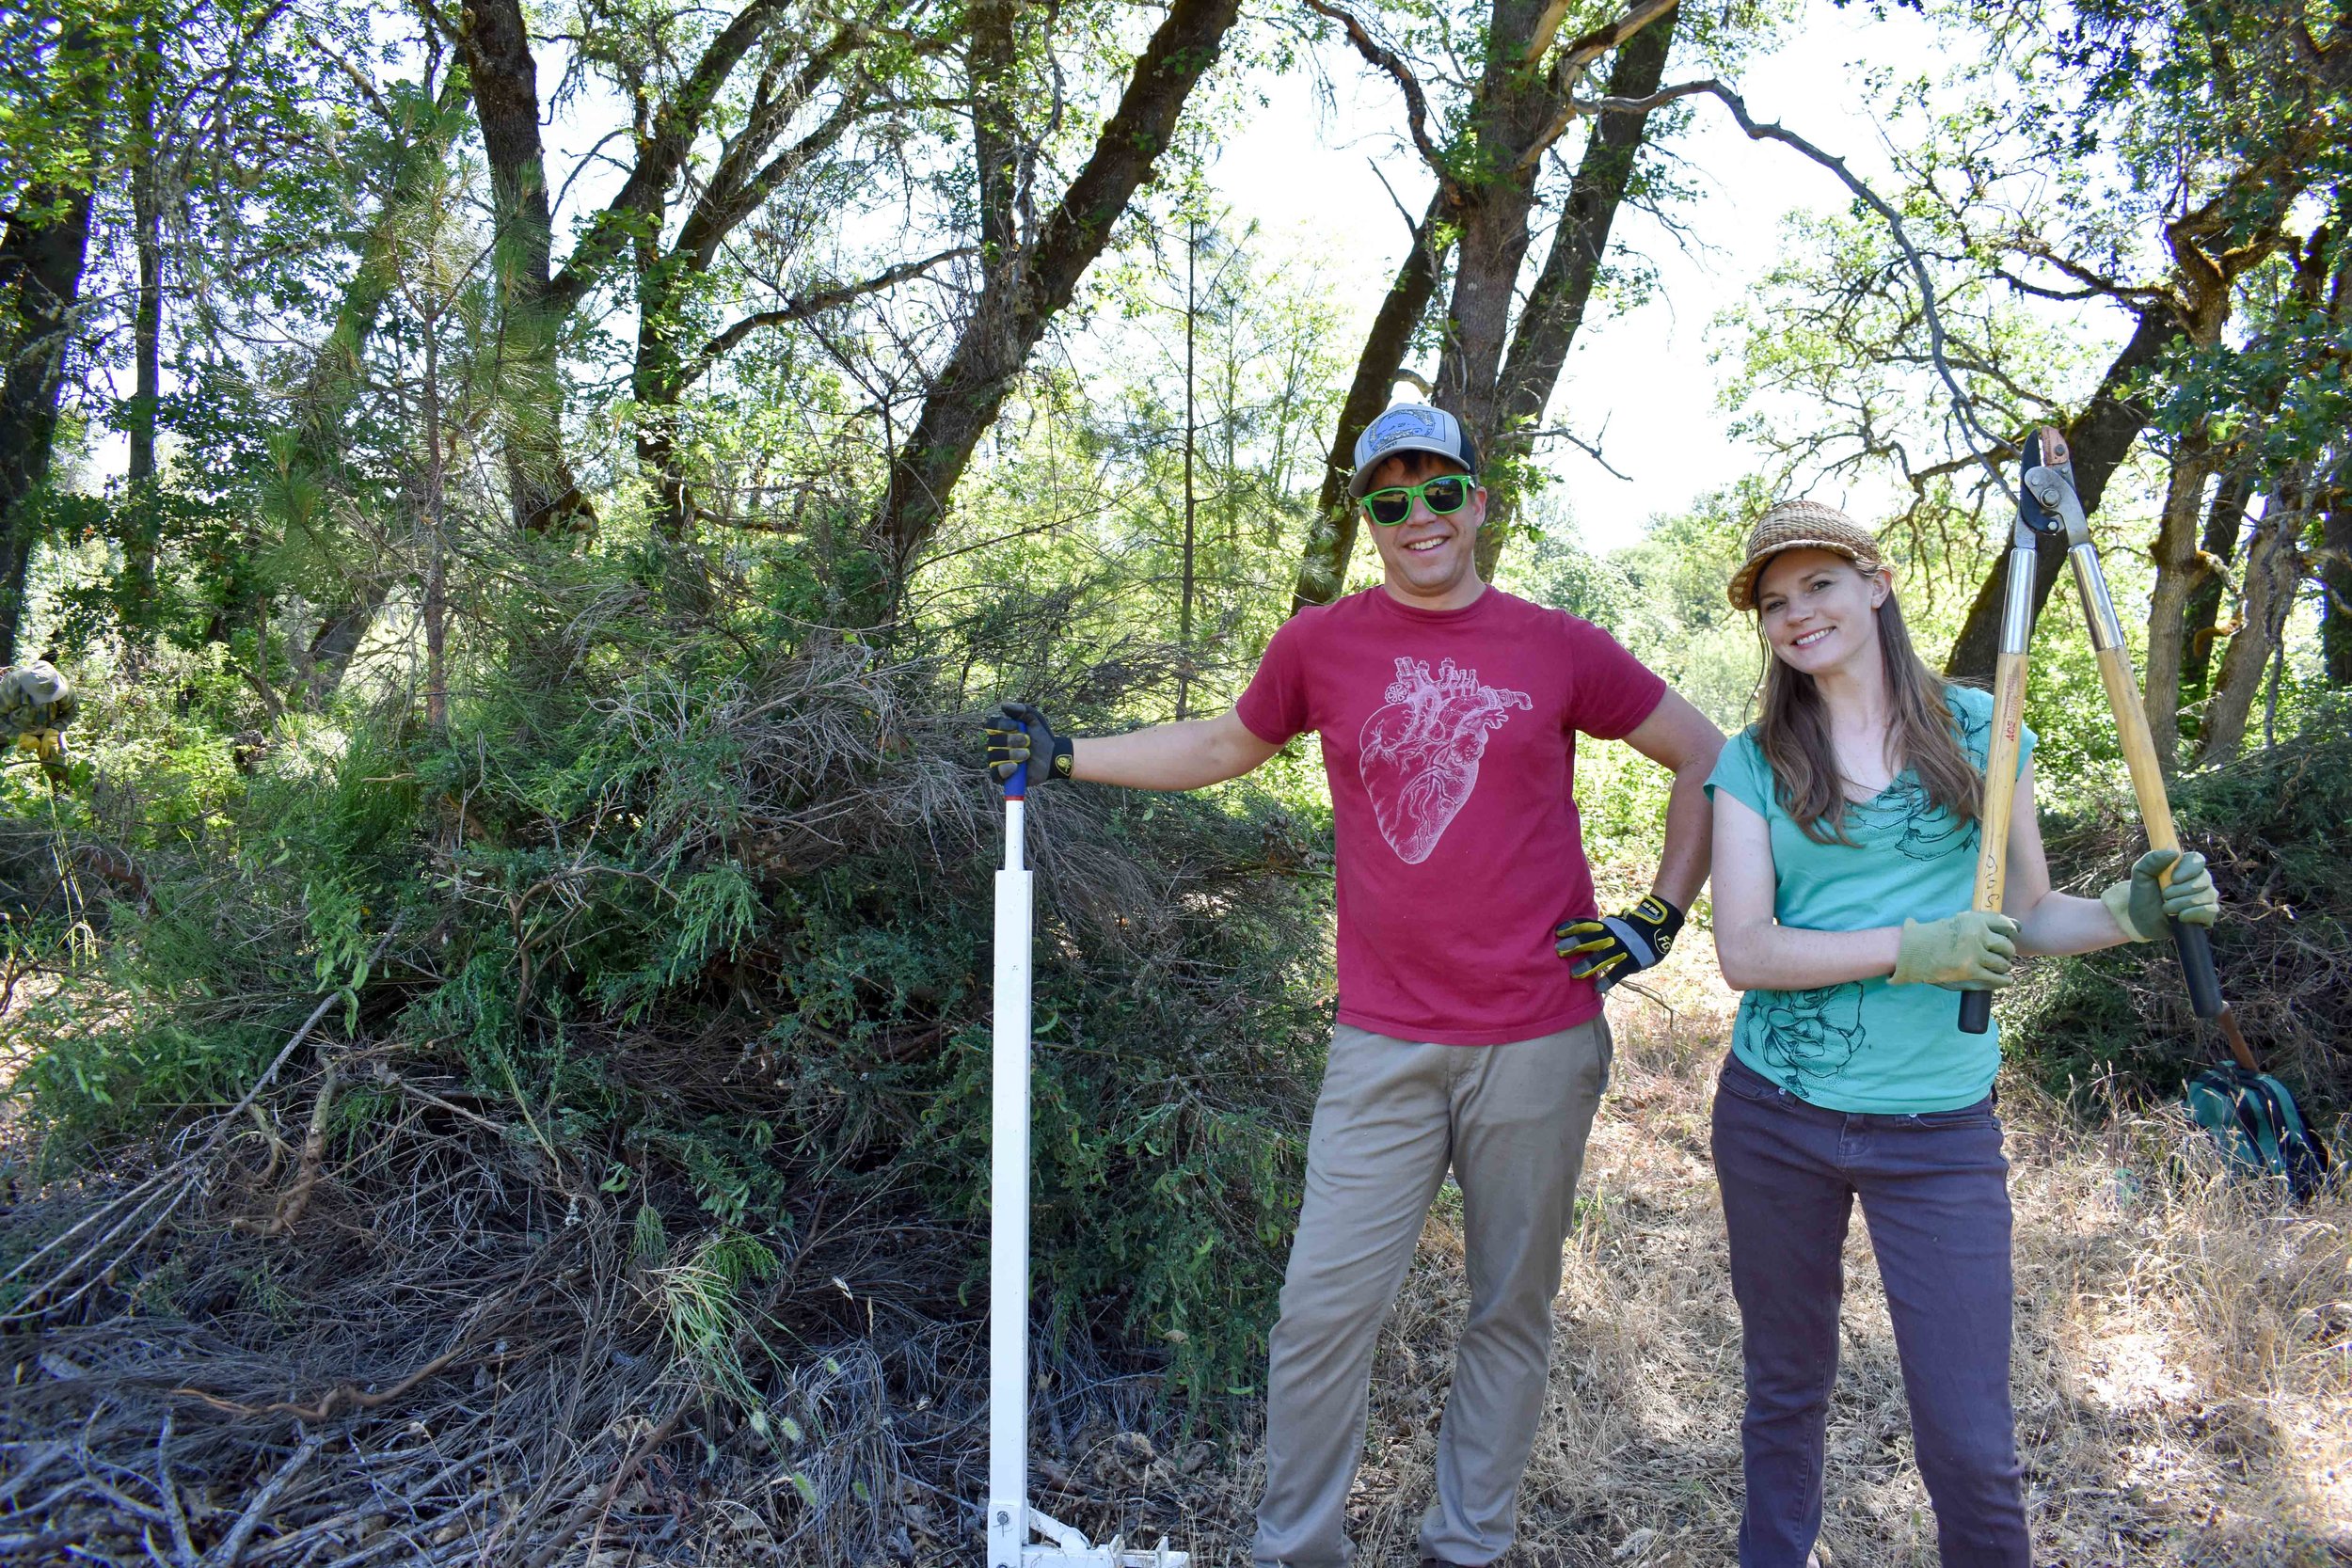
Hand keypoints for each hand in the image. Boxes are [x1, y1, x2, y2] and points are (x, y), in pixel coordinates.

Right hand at [983, 702, 1073, 786]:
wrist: (1052, 756)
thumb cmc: (1042, 737)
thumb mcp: (1036, 719)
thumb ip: (1023, 710)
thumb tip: (1004, 706)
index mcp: (1001, 731)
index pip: (991, 725)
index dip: (1001, 725)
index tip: (1016, 726)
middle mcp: (996, 745)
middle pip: (993, 741)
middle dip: (1011, 740)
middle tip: (1027, 741)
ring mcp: (998, 761)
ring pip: (994, 757)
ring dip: (1011, 754)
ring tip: (1027, 754)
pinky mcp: (1003, 776)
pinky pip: (995, 774)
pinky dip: (1004, 769)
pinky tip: (1016, 767)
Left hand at [1555, 894, 1683, 993]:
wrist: (1658, 928)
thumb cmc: (1630, 930)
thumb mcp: (1613, 926)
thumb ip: (1598, 932)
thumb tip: (1576, 937)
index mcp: (1607, 927)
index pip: (1587, 925)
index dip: (1572, 927)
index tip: (1558, 931)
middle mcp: (1613, 937)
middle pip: (1591, 939)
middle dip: (1575, 944)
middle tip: (1559, 950)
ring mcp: (1623, 949)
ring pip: (1604, 956)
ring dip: (1588, 964)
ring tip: (1574, 974)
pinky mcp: (1632, 961)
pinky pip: (1619, 972)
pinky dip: (1608, 980)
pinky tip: (1598, 988)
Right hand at [1890, 909, 2019, 990]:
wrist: (1907, 952)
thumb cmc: (1928, 936)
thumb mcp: (1953, 922)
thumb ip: (1975, 925)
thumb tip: (2011, 927)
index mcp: (1972, 919)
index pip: (2004, 922)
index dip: (2012, 930)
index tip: (2013, 934)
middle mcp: (1976, 934)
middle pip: (2007, 945)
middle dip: (2007, 952)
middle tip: (2002, 955)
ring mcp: (1974, 954)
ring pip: (2003, 963)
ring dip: (2003, 967)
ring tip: (2000, 968)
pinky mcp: (1970, 972)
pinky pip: (1997, 979)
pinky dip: (2004, 981)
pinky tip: (2004, 980)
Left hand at [2102, 848, 2217, 941]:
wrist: (2141, 921)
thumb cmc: (2143, 894)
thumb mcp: (2141, 875)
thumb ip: (2151, 860)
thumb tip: (2173, 853)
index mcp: (2185, 867)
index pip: (2198, 860)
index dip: (2188, 869)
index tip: (2173, 878)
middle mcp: (2200, 880)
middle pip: (2204, 878)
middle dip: (2181, 890)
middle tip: (2164, 896)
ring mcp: (2206, 898)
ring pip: (2207, 895)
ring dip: (2183, 903)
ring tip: (2166, 908)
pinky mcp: (2208, 915)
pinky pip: (2211, 910)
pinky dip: (2193, 914)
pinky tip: (2180, 917)